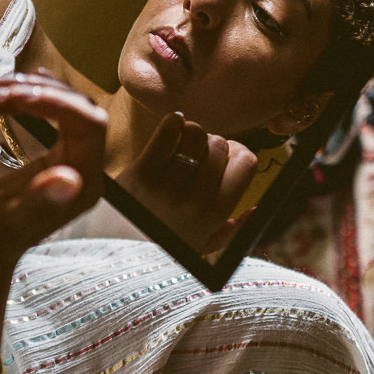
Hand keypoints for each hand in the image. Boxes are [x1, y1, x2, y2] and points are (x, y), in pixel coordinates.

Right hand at [0, 72, 106, 270]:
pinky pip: (59, 116)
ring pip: (70, 107)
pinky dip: (39, 96)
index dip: (58, 102)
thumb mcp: (9, 220)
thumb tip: (69, 179)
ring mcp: (72, 163)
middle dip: (42, 92)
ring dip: (36, 90)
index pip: (89, 124)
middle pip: (81, 110)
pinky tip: (24, 85)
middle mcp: (85, 170)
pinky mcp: (56, 157)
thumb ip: (39, 201)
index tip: (17, 96)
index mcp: (83, 183)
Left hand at [117, 112, 257, 253]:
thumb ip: (234, 231)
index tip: (225, 158)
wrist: (115, 250)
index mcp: (215, 216)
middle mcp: (194, 202)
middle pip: (219, 145)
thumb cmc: (162, 244)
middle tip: (198, 155)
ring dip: (191, 134)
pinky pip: (168, 131)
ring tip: (182, 146)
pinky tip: (170, 132)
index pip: (246, 162)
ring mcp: (166, 188)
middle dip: (211, 144)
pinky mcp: (140, 174)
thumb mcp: (203, 246)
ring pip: (195, 134)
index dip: (237, 153)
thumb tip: (258, 208)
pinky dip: (173, 124)